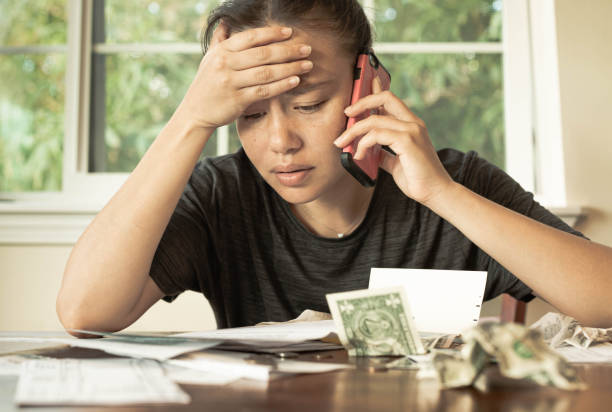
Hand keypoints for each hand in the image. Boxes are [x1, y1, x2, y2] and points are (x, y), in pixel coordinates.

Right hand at [176, 24, 313, 130]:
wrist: (195, 112)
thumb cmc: (206, 84)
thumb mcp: (209, 59)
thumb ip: (219, 40)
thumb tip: (225, 22)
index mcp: (222, 51)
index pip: (251, 38)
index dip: (272, 34)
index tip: (290, 32)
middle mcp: (226, 64)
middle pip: (263, 54)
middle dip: (288, 51)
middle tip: (306, 49)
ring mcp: (231, 83)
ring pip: (266, 72)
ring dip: (290, 68)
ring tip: (307, 64)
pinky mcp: (238, 100)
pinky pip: (264, 91)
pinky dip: (281, 85)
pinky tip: (295, 81)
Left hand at [334, 78, 453, 204]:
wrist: (435, 193)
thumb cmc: (418, 179)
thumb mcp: (396, 163)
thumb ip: (384, 153)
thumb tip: (369, 151)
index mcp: (411, 125)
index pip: (391, 100)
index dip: (376, 89)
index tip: (363, 84)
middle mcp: (413, 123)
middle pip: (384, 98)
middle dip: (361, 102)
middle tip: (346, 113)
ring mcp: (412, 130)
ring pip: (374, 120)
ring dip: (353, 131)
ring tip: (342, 143)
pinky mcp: (407, 141)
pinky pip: (376, 135)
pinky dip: (363, 144)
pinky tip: (358, 155)